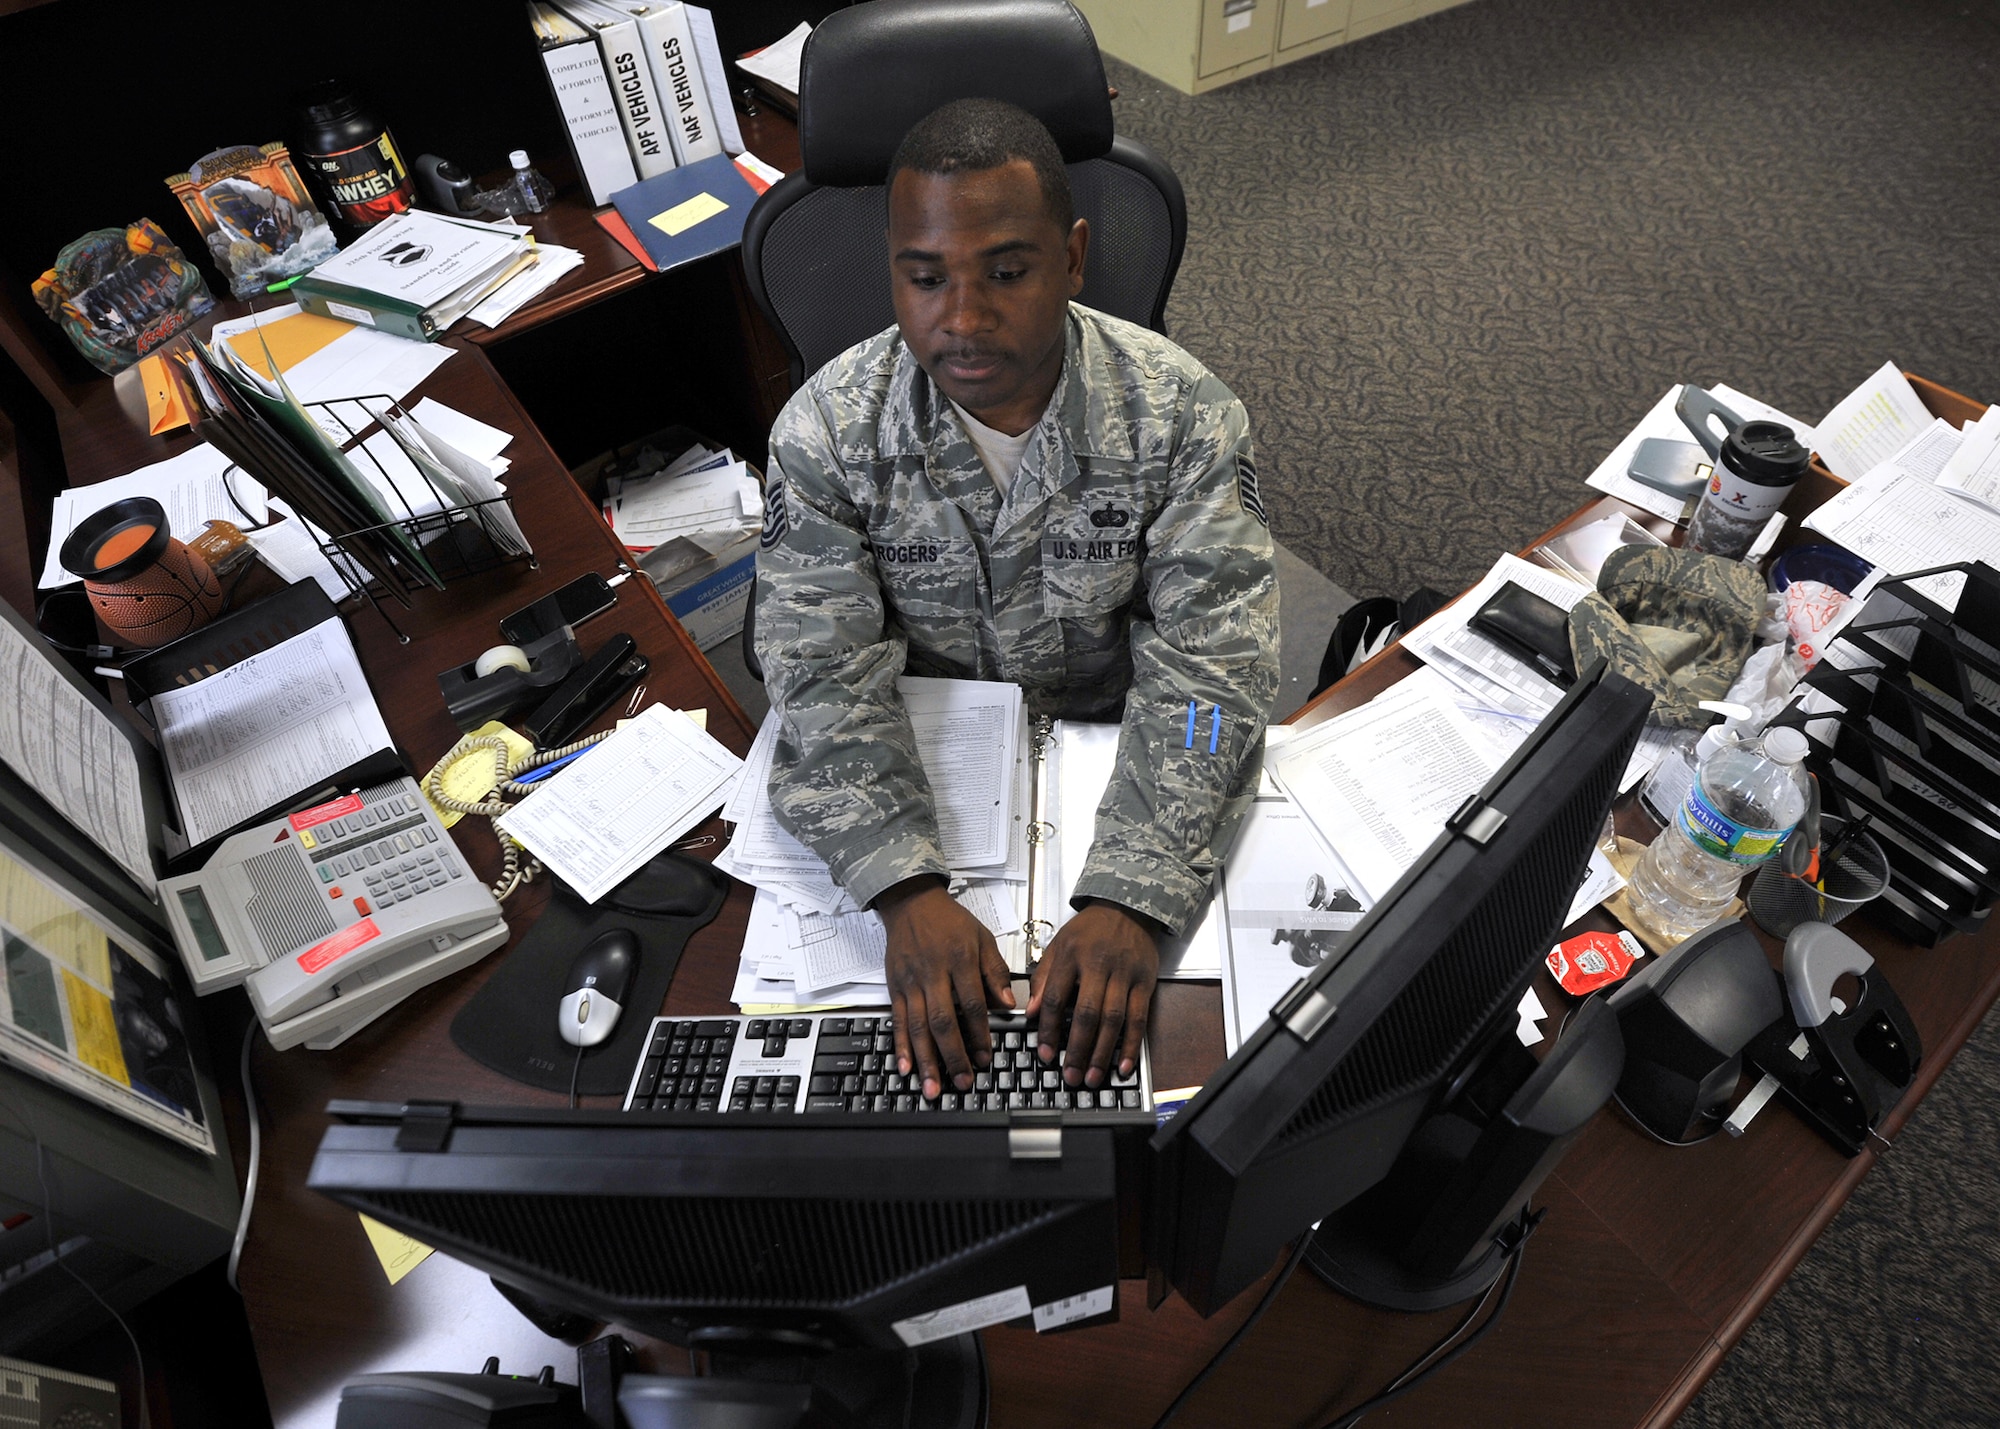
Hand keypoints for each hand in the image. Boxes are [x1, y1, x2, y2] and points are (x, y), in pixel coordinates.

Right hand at [877, 875, 1014, 1099]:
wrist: (911, 902)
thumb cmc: (950, 921)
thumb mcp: (982, 938)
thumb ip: (995, 971)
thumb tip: (1009, 1003)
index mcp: (959, 960)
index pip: (972, 1003)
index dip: (979, 1034)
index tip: (985, 1058)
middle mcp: (932, 973)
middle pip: (942, 1021)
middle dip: (952, 1055)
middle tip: (962, 1082)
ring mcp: (910, 982)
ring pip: (917, 1026)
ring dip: (925, 1060)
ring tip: (932, 1087)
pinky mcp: (894, 987)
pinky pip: (897, 1021)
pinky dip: (900, 1046)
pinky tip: (906, 1067)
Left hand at [1028, 900, 1159, 1089]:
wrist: (1128, 906)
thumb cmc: (1089, 930)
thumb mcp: (1058, 945)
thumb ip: (1043, 979)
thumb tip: (1031, 1013)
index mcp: (1070, 955)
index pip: (1054, 998)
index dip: (1048, 1029)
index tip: (1044, 1054)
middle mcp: (1098, 964)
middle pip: (1086, 1013)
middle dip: (1077, 1049)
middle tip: (1070, 1076)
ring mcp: (1124, 974)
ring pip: (1113, 1019)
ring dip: (1102, 1052)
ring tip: (1092, 1077)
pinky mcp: (1145, 982)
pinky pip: (1139, 1018)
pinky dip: (1131, 1044)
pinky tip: (1124, 1065)